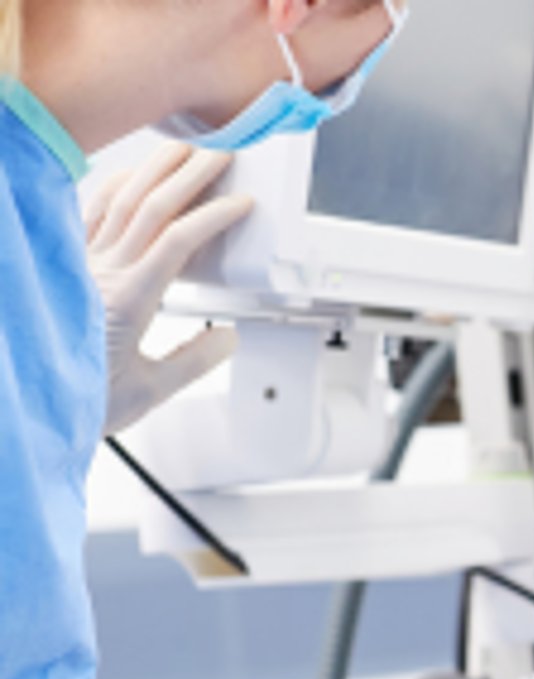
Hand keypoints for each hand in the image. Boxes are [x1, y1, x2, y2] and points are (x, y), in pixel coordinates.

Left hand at [85, 143, 254, 436]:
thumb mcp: (150, 392)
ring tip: (182, 151)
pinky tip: (131, 178)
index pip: (178, 241)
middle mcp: (100, 275)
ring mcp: (80, 267)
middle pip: (150, 208)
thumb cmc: (78, 401)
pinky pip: (90, 215)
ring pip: (118, 202)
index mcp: (128, 301)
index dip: (213, 216)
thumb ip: (194, 360)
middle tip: (220, 152)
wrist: (27, 407)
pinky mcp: (67, 269)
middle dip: (190, 175)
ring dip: (154, 171)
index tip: (241, 203)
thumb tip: (227, 336)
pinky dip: (114, 189)